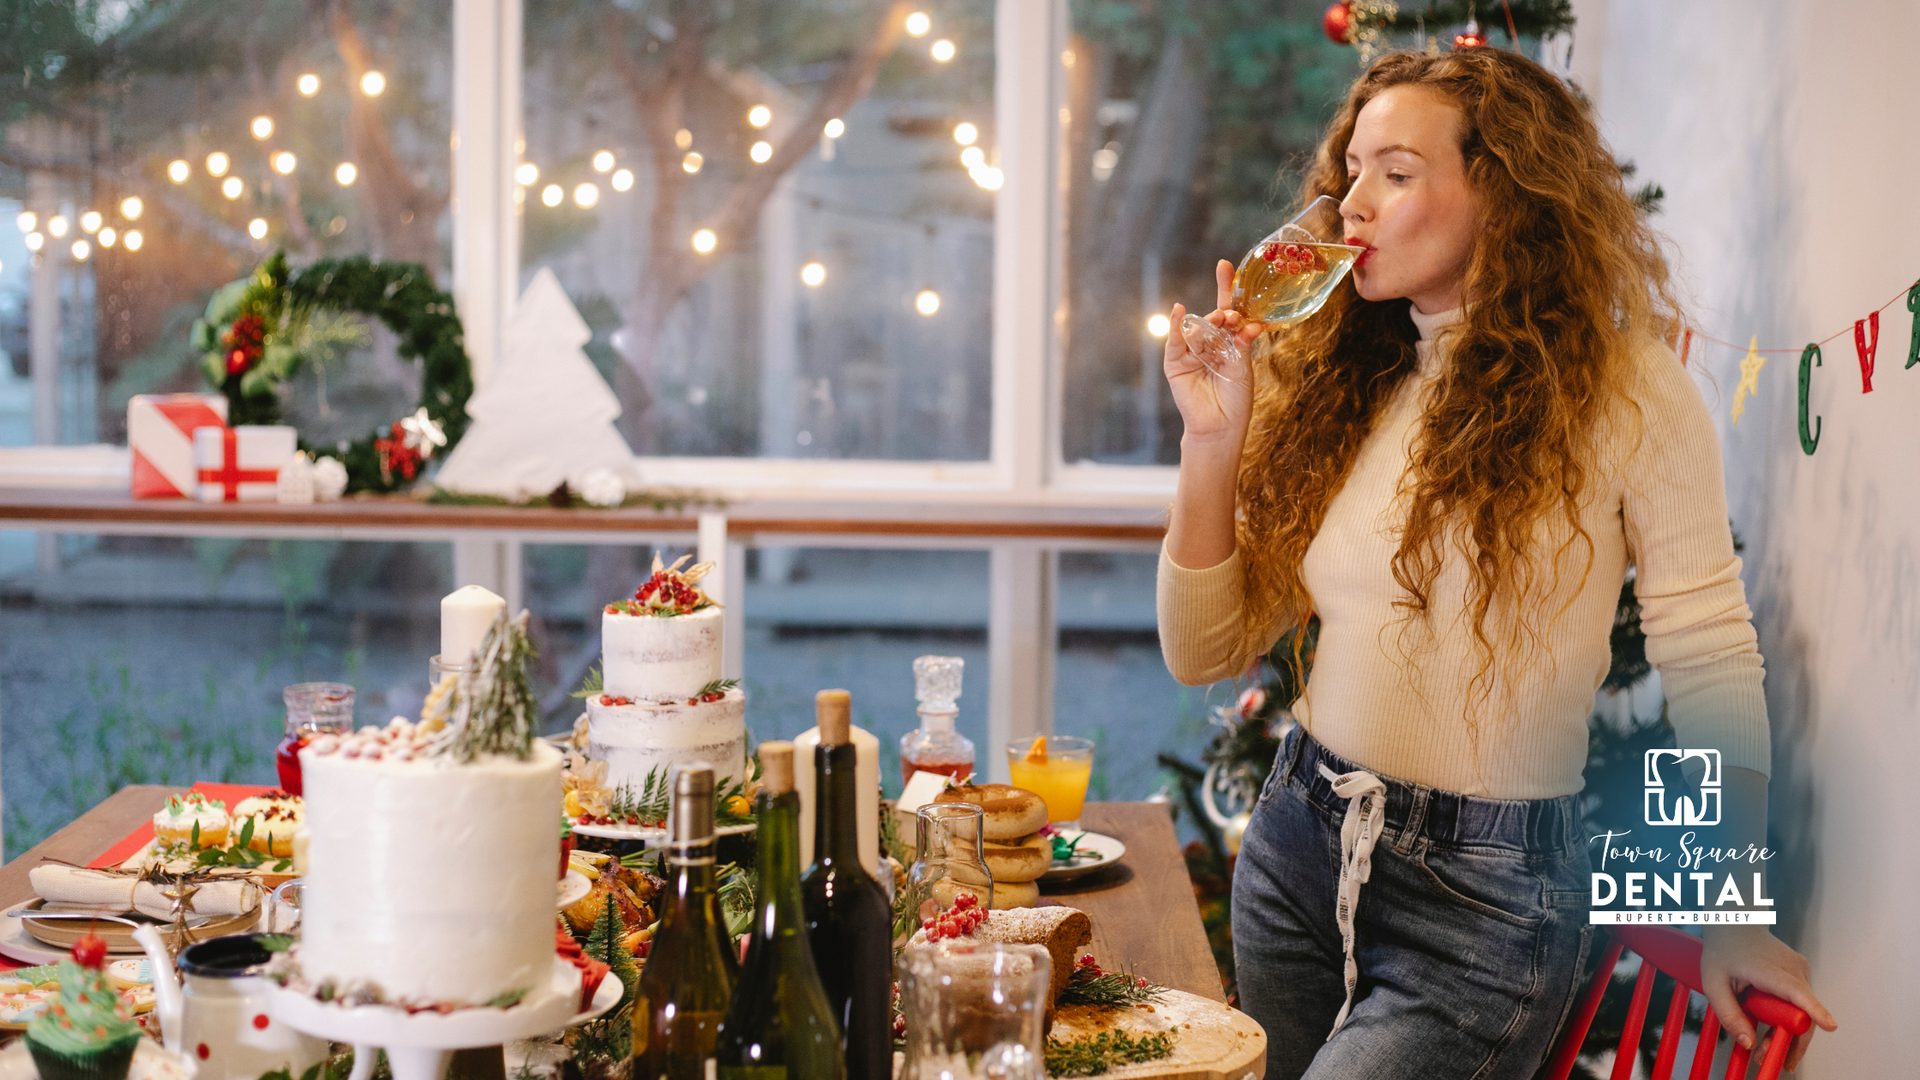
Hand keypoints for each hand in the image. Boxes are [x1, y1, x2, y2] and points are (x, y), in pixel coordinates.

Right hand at [1163, 260, 1264, 443]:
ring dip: (1209, 321)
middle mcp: (1209, 344)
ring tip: (1222, 321)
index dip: (1226, 288)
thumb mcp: (1243, 367)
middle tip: (1232, 315)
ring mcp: (1191, 353)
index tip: (1224, 265)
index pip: (1227, 311)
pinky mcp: (1176, 364)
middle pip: (1212, 317)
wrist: (1220, 427)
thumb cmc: (1236, 400)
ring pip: (1197, 328)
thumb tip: (1244, 320)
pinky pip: (1176, 341)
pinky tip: (1181, 311)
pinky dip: (1177, 326)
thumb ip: (1241, 342)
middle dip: (1223, 312)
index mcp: (1228, 343)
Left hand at [1700, 925, 1836, 1071]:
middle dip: (1790, 1042)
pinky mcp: (1801, 975)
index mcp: (1770, 969)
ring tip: (1762, 1048)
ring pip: (1802, 1012)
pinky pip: (1799, 1003)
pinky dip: (1787, 1018)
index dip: (1813, 1011)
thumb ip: (1729, 1014)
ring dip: (1786, 1032)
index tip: (1829, 1025)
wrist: (1735, 923)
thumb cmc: (1723, 950)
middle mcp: (1793, 969)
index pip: (1796, 992)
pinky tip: (1769, 1026)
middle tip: (1774, 1063)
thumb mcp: (1713, 983)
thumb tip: (1748, 1043)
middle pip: (1802, 1014)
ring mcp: (1801, 971)